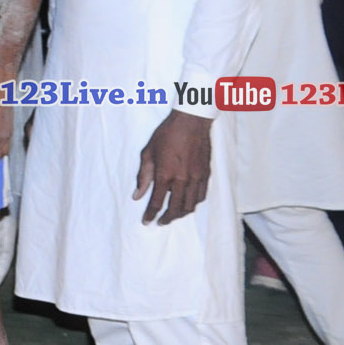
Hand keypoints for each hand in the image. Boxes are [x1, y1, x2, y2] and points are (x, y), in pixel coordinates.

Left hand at [134, 110, 212, 224]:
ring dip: (181, 214)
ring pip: (190, 205)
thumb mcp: (148, 153)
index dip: (150, 214)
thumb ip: (143, 176)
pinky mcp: (206, 174)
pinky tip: (187, 203)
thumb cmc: (166, 134)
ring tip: (173, 215)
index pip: (156, 202)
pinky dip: (194, 204)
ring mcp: (196, 178)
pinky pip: (201, 196)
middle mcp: (182, 179)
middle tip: (160, 222)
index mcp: (165, 174)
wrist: (191, 122)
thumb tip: (137, 195)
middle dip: (167, 218)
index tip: (146, 221)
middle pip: (175, 208)